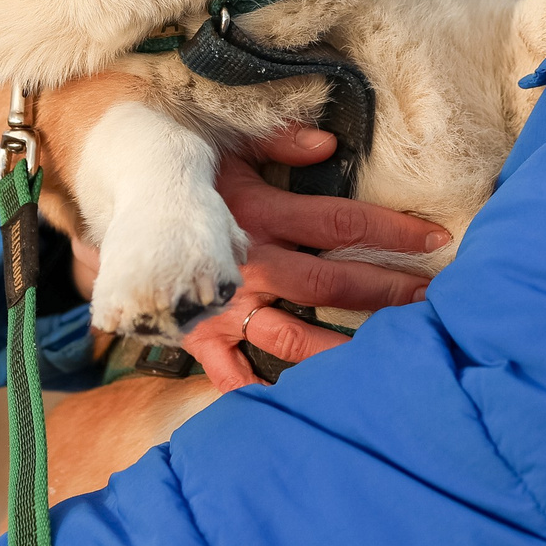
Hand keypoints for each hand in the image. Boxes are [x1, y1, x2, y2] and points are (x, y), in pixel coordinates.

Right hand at [178, 123, 448, 392]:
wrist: (110, 192)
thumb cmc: (175, 161)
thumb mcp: (224, 138)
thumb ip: (278, 140)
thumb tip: (327, 144)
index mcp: (257, 212)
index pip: (339, 223)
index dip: (391, 231)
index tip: (435, 237)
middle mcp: (246, 263)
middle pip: (331, 283)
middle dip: (386, 291)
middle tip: (433, 299)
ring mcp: (221, 303)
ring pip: (294, 336)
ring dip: (344, 347)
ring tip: (391, 355)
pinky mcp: (195, 330)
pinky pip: (229, 371)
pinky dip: (258, 391)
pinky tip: (297, 407)